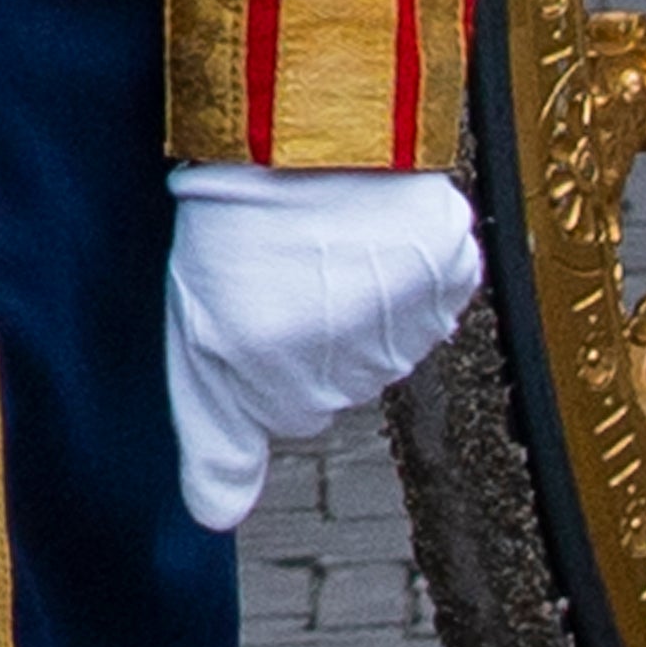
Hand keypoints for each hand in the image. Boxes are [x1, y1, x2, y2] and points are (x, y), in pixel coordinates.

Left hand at [162, 164, 480, 531]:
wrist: (295, 125)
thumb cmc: (229, 221)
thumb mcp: (194, 330)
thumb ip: (214, 441)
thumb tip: (215, 520)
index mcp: (272, 378)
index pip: (287, 413)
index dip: (260, 352)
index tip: (246, 300)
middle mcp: (349, 364)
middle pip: (340, 382)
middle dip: (312, 333)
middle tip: (283, 262)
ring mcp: (406, 320)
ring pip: (387, 345)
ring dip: (362, 303)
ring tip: (325, 238)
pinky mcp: (451, 273)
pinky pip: (431, 302)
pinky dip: (407, 272)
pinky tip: (372, 229)